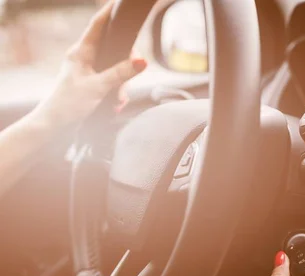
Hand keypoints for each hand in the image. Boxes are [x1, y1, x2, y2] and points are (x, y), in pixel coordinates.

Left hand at [32, 0, 146, 130]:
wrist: (54, 126)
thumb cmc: (69, 104)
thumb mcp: (98, 87)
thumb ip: (121, 73)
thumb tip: (142, 61)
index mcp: (81, 52)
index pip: (97, 26)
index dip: (109, 13)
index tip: (120, 4)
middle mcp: (84, 58)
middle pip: (114, 50)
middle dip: (126, 67)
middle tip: (130, 79)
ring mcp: (88, 71)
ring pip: (115, 70)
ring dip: (121, 86)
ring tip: (117, 101)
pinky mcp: (91, 85)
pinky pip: (111, 83)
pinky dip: (116, 94)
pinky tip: (115, 105)